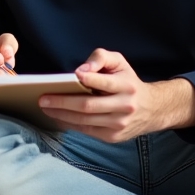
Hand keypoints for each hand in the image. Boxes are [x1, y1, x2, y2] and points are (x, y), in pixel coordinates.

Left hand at [38, 49, 194, 141]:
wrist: (151, 109)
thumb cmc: (127, 81)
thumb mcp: (119, 62)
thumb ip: (101, 57)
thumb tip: (82, 69)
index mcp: (127, 86)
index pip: (104, 82)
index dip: (88, 78)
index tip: (72, 75)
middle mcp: (124, 106)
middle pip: (88, 106)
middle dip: (63, 102)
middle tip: (43, 98)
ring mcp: (118, 124)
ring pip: (85, 120)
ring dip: (61, 115)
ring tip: (45, 107)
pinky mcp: (112, 137)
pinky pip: (86, 130)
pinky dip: (69, 124)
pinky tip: (57, 116)